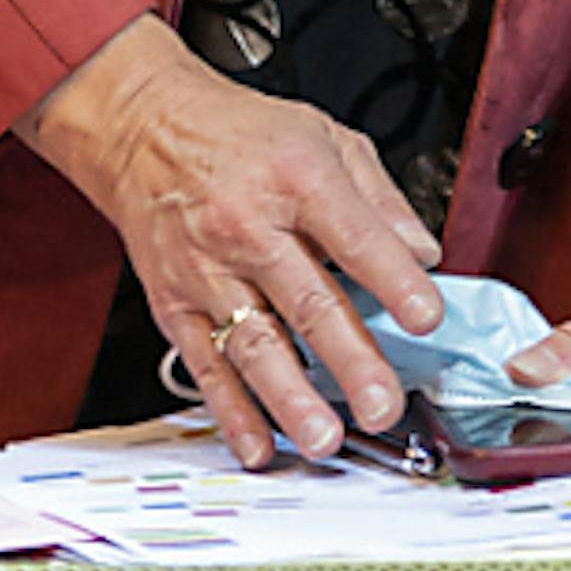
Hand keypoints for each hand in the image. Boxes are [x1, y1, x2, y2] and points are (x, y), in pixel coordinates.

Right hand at [18, 16, 444, 465]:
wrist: (144, 128)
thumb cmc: (238, 133)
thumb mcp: (325, 136)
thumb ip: (380, 198)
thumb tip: (422, 254)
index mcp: (296, 176)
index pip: (355, 235)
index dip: (394, 279)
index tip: (426, 317)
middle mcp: (249, 224)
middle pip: (307, 301)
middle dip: (350, 359)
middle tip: (382, 405)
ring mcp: (207, 269)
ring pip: (254, 343)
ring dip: (291, 398)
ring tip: (323, 438)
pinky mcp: (174, 301)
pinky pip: (205, 364)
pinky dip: (231, 410)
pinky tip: (258, 443)